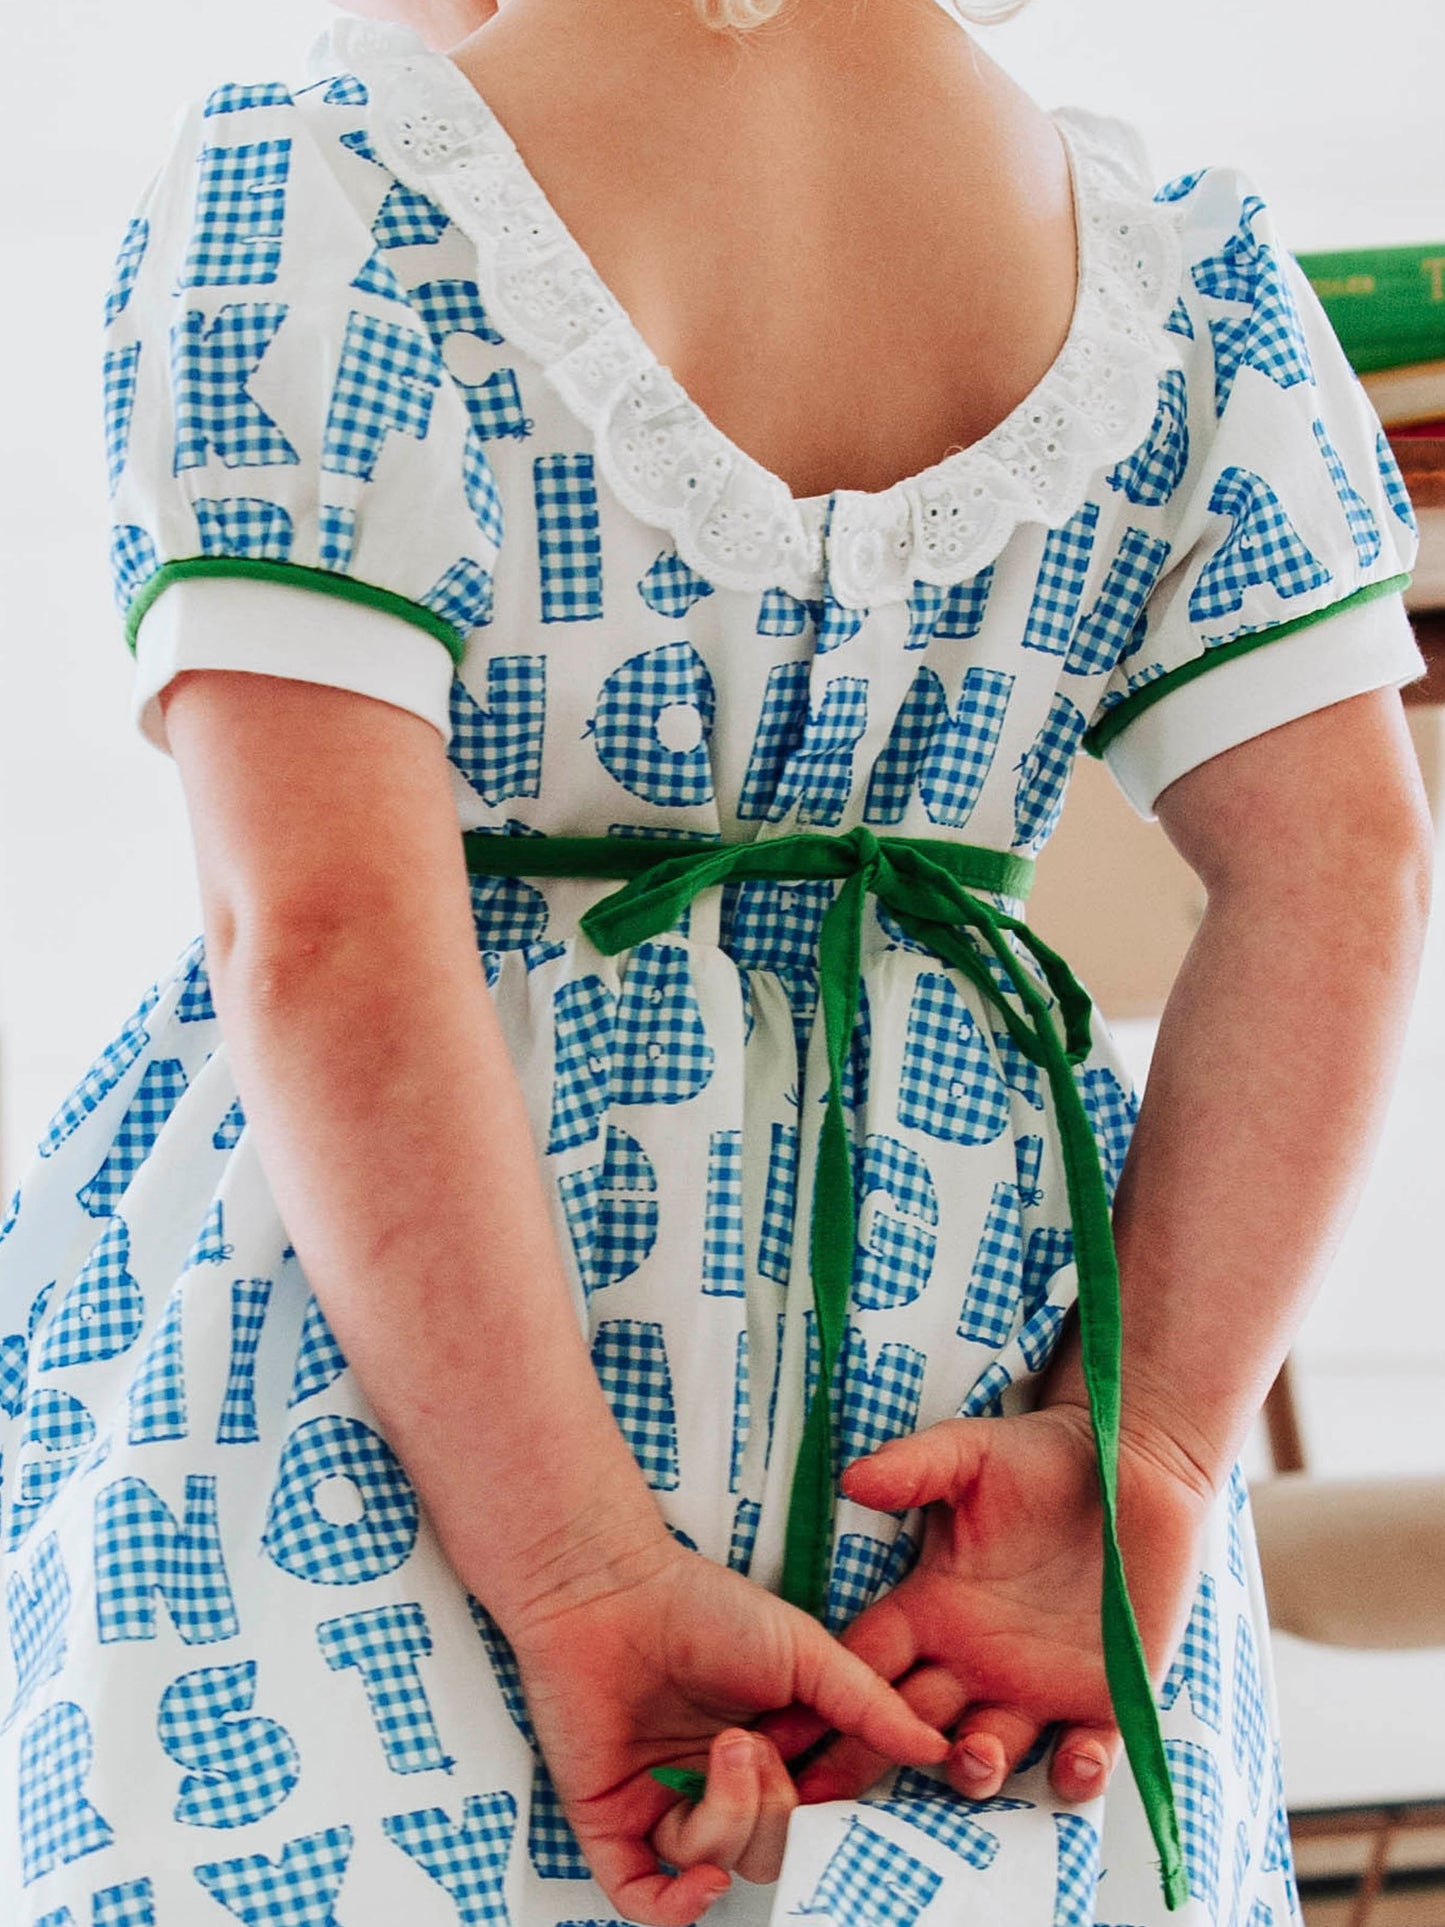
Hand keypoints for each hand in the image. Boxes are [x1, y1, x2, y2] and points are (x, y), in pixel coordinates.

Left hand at [500, 1533, 949, 1925]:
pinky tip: (702, 1876)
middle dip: (776, 1811)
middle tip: (757, 1744)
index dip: (826, 1815)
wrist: (611, 1586)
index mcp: (760, 1752)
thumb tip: (935, 1747)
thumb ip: (866, 1705)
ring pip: (718, 1867)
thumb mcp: (804, 1651)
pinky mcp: (607, 1819)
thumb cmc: (699, 1604)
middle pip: (768, 1854)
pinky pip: (642, 1899)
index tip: (836, 1783)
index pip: (806, 1819)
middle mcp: (712, 1786)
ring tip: (726, 1746)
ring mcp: (659, 1805)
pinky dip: (678, 1906)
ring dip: (733, 1818)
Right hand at [755, 1406, 1211, 1806]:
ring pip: (989, 1754)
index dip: (827, 1701)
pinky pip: (1085, 1754)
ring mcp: (1036, 1684)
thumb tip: (853, 1480)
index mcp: (935, 1606)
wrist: (1129, 1460)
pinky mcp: (1104, 1696)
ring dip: (975, 1770)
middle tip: (839, 1799)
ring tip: (974, 1756)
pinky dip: (1078, 1771)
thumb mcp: (970, 1453)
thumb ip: (912, 1467)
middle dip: (868, 1765)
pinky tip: (1075, 1755)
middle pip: (907, 1727)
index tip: (790, 1737)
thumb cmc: (1042, 1454)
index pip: (866, 1664)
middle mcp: (975, 1657)